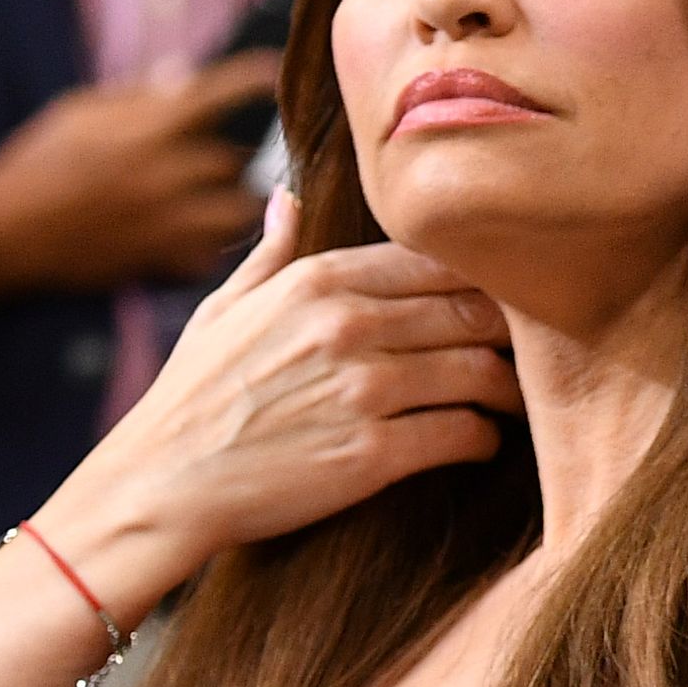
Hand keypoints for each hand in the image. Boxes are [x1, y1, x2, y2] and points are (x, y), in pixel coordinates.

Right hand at [0, 56, 276, 304]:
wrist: (0, 234)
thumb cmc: (34, 164)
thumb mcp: (77, 112)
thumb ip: (136, 97)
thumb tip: (184, 76)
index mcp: (146, 128)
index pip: (219, 94)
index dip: (252, 78)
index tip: (272, 71)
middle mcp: (165, 173)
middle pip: (236, 159)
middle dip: (239, 154)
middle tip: (239, 150)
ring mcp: (166, 221)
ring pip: (240, 211)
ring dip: (241, 201)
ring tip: (232, 195)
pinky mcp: (159, 260)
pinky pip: (212, 254)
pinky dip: (213, 245)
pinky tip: (200, 233)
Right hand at [38, 201, 518, 611]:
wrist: (160, 487)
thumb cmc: (190, 400)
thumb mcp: (221, 312)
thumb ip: (270, 255)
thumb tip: (289, 198)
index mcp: (316, 281)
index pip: (436, 261)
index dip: (479, 281)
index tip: (498, 302)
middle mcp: (346, 326)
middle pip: (474, 312)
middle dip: (509, 334)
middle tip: (528, 353)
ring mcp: (362, 389)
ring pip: (481, 371)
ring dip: (506, 389)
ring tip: (510, 400)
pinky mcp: (373, 454)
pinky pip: (463, 434)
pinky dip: (483, 439)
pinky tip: (479, 443)